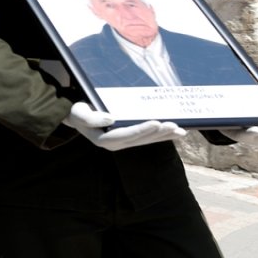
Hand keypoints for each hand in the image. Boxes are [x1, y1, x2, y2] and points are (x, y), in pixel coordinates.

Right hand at [62, 102, 186, 150]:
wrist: (77, 117)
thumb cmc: (78, 112)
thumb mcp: (79, 113)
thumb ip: (91, 118)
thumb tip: (110, 118)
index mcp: (105, 139)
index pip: (127, 135)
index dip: (142, 129)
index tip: (156, 122)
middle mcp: (117, 144)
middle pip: (141, 139)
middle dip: (158, 132)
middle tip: (173, 125)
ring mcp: (124, 143)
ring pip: (147, 140)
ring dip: (164, 135)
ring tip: (180, 130)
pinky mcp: (129, 139)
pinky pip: (147, 138)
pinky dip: (162, 136)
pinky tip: (175, 133)